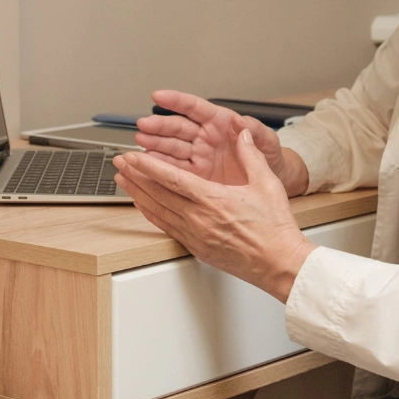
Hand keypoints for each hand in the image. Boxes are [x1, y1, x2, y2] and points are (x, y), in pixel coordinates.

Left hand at [113, 127, 313, 301]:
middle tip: (119, 162)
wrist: (279, 264)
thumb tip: (242, 134)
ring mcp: (195, 236)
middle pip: (158, 194)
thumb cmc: (275, 228)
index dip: (149, 166)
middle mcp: (199, 219)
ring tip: (122, 181)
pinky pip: (166, 228)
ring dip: (137, 194)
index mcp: (213, 200)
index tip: (133, 157)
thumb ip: (251, 155)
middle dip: (135, 176)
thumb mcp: (267, 184)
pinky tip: (142, 206)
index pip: (172, 179)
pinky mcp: (196, 248)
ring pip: (157, 211)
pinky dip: (150, 214)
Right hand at [136, 90, 309, 196]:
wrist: (273, 184)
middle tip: (143, 126)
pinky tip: (147, 167)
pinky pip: (174, 171)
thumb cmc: (271, 158)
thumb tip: (241, 121)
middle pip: (177, 128)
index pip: (195, 108)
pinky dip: (159, 168)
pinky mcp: (195, 177)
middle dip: (159, 126)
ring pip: (171, 148)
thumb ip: (255, 131)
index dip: (176, 101)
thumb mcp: (268, 142)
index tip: (159, 96)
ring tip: (140, 145)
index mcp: (220, 123)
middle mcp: (205, 138)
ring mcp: (198, 157)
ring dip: (154, 146)